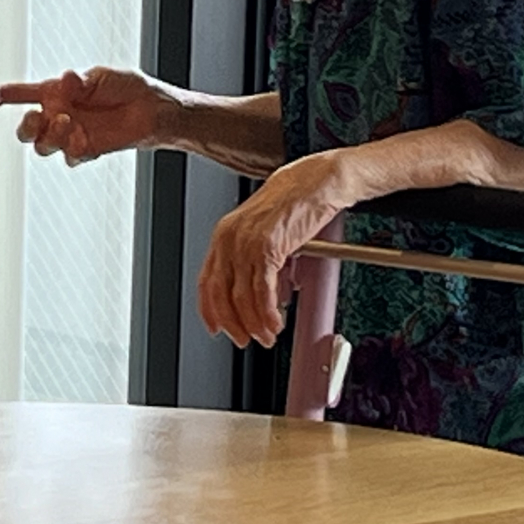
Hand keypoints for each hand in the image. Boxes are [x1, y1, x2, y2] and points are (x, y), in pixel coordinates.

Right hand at [0, 68, 174, 164]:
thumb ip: (80, 81)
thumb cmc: (126, 87)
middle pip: (26, 130)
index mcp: (56, 94)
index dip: (2, 97)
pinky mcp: (87, 151)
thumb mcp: (101, 76)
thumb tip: (63, 82)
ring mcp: (70, 136)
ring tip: (68, 123)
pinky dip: (73, 148)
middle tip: (38, 116)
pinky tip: (84, 138)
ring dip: (51, 136)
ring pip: (43, 146)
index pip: (22, 95)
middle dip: (26, 126)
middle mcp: (58, 116)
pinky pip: (70, 156)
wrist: (152, 108)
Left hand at [197, 152, 346, 348]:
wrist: (316, 183)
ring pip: (243, 297)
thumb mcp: (266, 236)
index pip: (206, 282)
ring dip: (256, 323)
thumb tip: (262, 299)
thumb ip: (257, 266)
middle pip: (221, 295)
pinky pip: (263, 290)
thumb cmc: (295, 205)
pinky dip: (268, 312)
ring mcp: (246, 242)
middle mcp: (229, 238)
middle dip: (234, 324)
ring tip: (268, 335)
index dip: (211, 311)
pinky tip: (276, 322)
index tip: (217, 328)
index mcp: (224, 235)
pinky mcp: (268, 247)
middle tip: (247, 340)